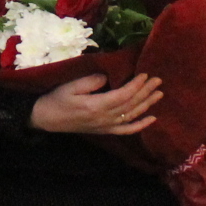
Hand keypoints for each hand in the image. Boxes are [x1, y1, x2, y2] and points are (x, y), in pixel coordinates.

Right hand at [31, 73, 162, 135]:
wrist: (46, 119)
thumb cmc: (57, 99)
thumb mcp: (70, 87)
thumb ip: (89, 82)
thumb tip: (107, 77)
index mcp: (96, 106)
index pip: (122, 95)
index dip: (136, 86)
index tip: (145, 74)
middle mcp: (104, 118)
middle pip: (131, 105)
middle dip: (146, 92)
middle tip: (158, 80)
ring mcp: (106, 126)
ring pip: (132, 116)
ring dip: (147, 105)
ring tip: (159, 93)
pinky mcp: (105, 130)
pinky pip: (126, 130)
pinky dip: (140, 126)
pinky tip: (152, 119)